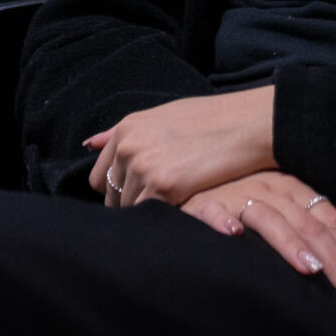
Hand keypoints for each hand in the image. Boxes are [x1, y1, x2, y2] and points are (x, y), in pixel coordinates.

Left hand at [87, 86, 279, 207]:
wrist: (247, 124)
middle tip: (160, 205)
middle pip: (112, 198)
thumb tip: (87, 143)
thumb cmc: (211, 119)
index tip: (139, 195)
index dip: (117, 191)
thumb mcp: (162, 115)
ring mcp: (143, 167)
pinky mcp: (163, 187)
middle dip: (131, 205)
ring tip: (172, 209)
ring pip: (130, 211)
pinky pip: (149, 216)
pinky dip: (162, 220)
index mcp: (126, 129)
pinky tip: (180, 212)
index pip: (99, 177)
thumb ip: (123, 132)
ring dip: (148, 214)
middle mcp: (128, 147)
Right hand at [182, 170, 335, 302]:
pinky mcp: (202, 203)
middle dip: (334, 259)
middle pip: (309, 224)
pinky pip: (213, 211)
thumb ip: (318, 219)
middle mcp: (270, 188)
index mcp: (293, 190)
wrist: (191, 180)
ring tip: (311, 270)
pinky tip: (234, 235)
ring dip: (290, 243)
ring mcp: (237, 194)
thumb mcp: (285, 205)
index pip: (331, 220)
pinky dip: (223, 221)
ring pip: (269, 217)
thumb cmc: (242, 200)